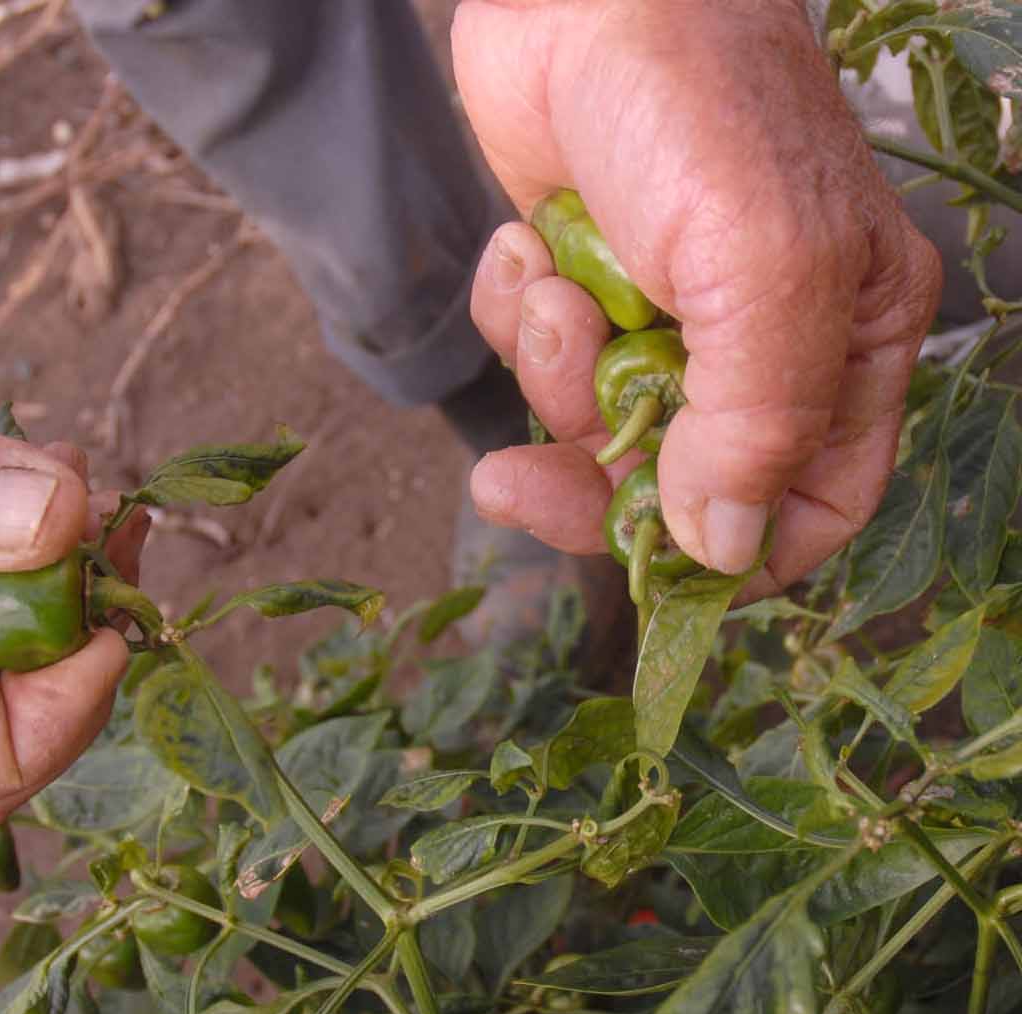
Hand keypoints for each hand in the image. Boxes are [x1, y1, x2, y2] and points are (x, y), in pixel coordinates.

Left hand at [453, 0, 941, 597]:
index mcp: (845, 344)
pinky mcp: (580, 282)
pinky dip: (517, 313)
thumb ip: (759, 422)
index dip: (730, 557)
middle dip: (593, 480)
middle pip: (677, 487)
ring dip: (552, 373)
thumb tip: (724, 548)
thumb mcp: (766, 269)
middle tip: (513, 482)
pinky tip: (528, 246)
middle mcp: (756, 342)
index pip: (812, 506)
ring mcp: (661, 314)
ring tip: (553, 287)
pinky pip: (536, 356)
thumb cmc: (700, 106)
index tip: (641, 562)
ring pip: (594, 424)